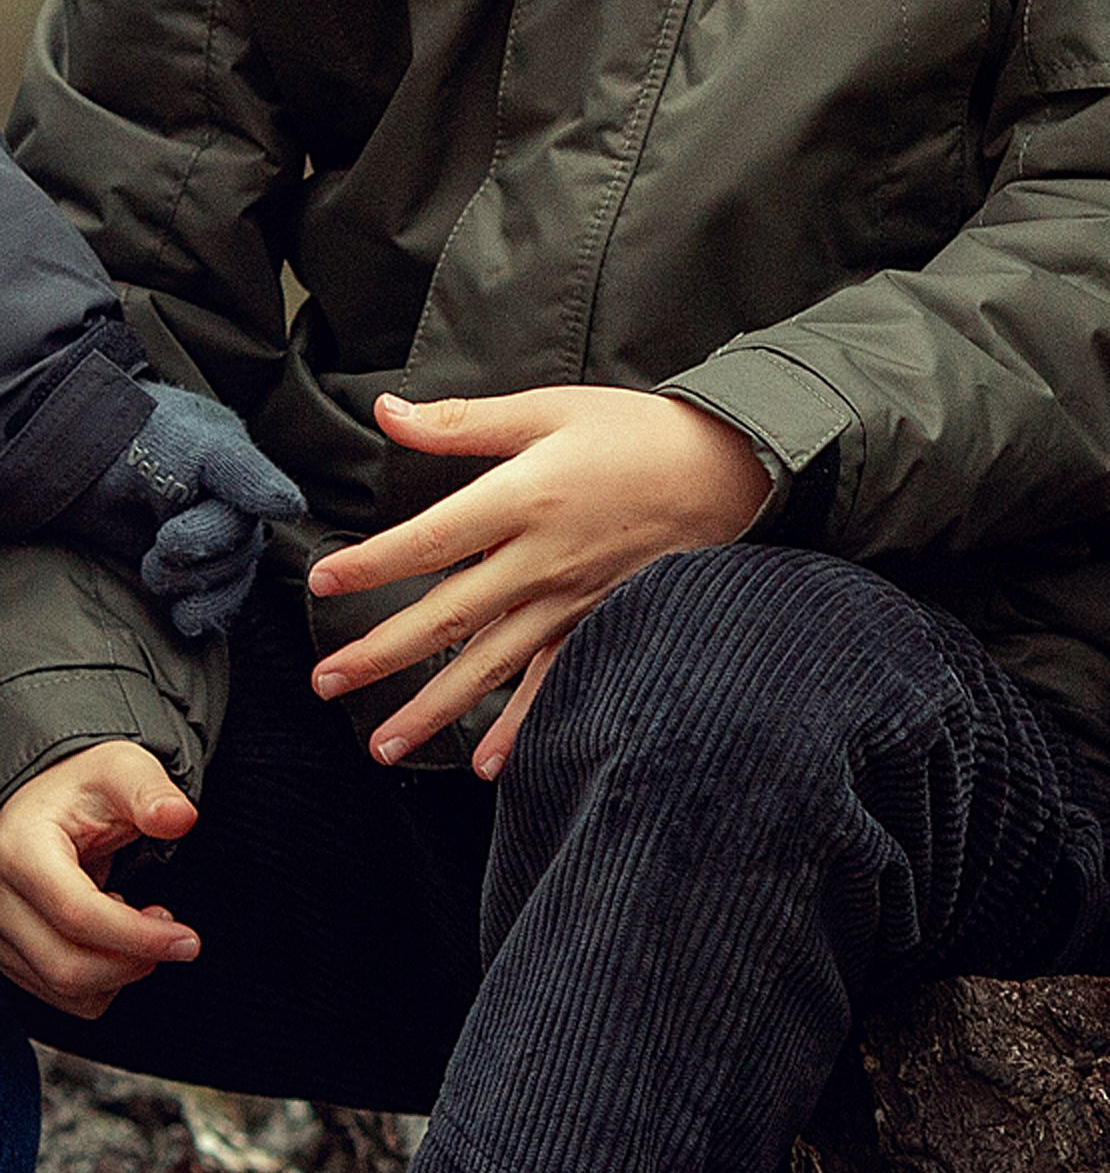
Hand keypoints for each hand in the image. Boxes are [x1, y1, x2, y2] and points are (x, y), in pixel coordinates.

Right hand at [0, 743, 198, 1015]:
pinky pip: (56, 994)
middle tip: (174, 934)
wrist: (49, 799)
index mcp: (20, 848)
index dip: (136, 935)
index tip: (186, 939)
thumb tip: (179, 816)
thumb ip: (151, 791)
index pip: (77, 913)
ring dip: (118, 972)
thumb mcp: (123, 768)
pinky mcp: (6, 952)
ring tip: (146, 926)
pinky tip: (115, 939)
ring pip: (61, 988)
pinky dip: (99, 981)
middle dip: (132, 961)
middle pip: (66, 963)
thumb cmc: (86, 783)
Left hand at [307, 388, 773, 773]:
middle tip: (325, 682)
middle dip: (381, 652)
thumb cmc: (634, 431)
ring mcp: (573, 600)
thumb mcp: (549, 408)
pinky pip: (555, 683)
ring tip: (381, 743)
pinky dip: (521, 726)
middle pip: (448, 614)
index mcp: (525, 495)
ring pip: (491, 663)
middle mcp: (543, 557)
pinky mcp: (601, 622)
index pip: (432, 538)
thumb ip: (464, 421)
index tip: (321, 581)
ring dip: (433, 707)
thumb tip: (389, 412)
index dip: (372, 562)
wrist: (726, 469)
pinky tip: (486, 763)